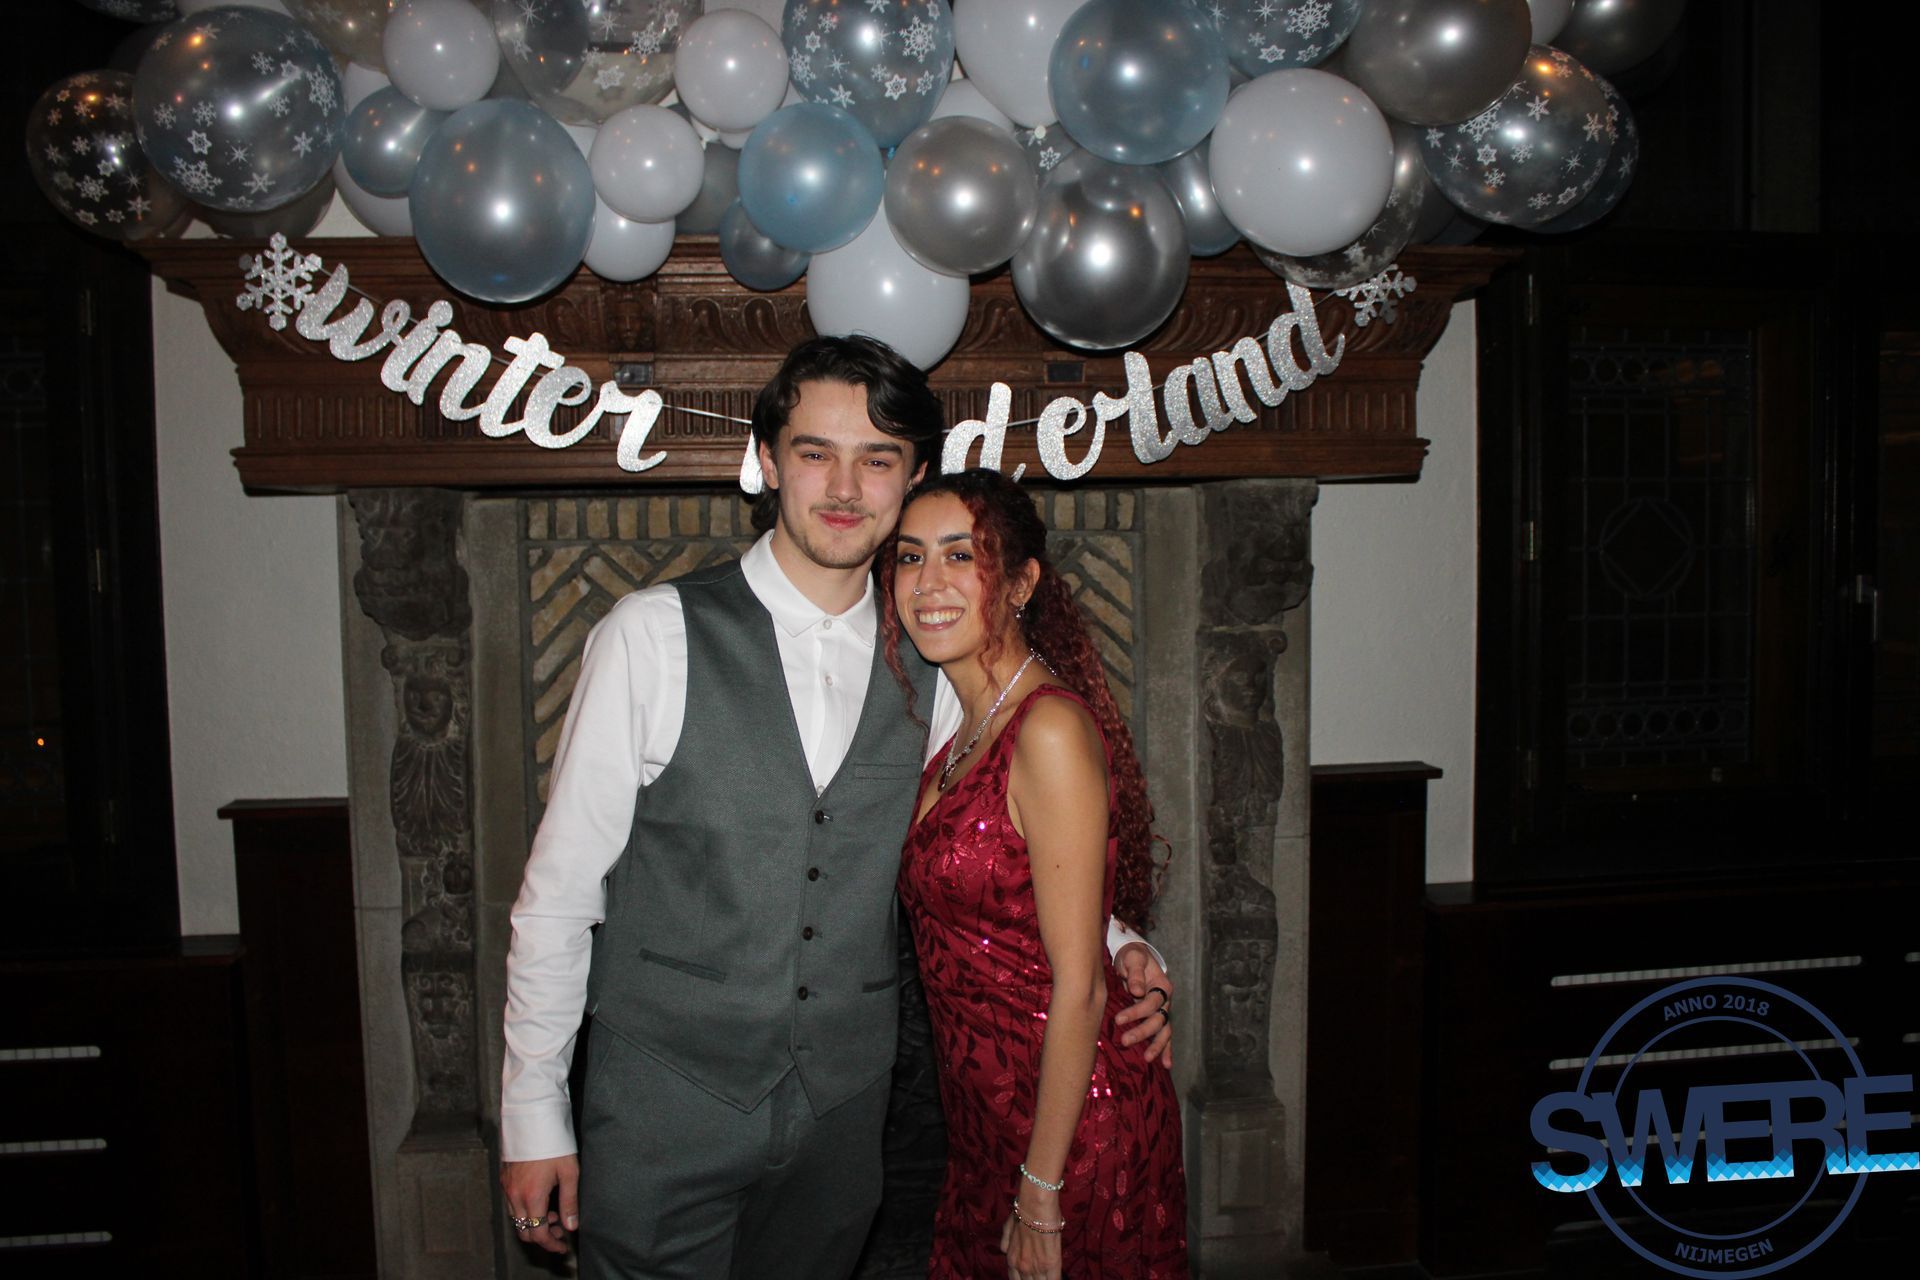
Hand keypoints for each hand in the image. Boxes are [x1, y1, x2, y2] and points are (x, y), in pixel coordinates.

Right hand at [500, 1154, 578, 1254]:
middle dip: (542, 1236)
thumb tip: (571, 1226)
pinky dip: (526, 1210)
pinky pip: (512, 1204)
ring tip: (553, 1212)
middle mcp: (514, 1195)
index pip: (538, 1234)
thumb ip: (570, 1202)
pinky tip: (541, 1199)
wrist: (533, 1119)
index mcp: (532, 1196)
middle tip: (560, 1231)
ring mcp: (507, 1187)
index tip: (562, 1247)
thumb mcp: (569, 1173)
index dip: (551, 1244)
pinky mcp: (504, 1178)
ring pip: (517, 1218)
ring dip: (533, 1223)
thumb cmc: (554, 1144)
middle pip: (524, 1231)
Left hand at [1000, 1187, 1063, 1279]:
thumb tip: (1005, 1250)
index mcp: (1011, 1260)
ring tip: (1048, 1274)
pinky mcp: (1051, 1264)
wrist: (1035, 1207)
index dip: (1025, 1279)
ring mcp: (1036, 1267)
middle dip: (1035, 1279)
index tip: (1031, 1276)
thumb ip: (1006, 1242)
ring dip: (1045, 1278)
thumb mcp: (1007, 1228)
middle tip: (1041, 1274)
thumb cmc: (1022, 1213)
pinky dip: (1055, 1279)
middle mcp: (1022, 1267)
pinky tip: (1056, 1275)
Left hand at [1112, 942, 1173, 1068]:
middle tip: (1125, 1041)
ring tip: (1147, 1058)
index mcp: (1162, 985)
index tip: (1118, 1019)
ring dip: (1156, 1046)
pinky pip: (1165, 1035)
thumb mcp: (1133, 958)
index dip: (1136, 1013)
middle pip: (1158, 1020)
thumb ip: (1136, 973)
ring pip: (1164, 1031)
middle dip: (1142, 1032)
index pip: (1151, 1003)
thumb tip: (1138, 991)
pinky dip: (1166, 1050)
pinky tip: (1167, 1064)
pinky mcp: (1157, 1018)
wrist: (1134, 957)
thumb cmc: (1132, 956)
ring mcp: (1163, 1011)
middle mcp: (1166, 1000)